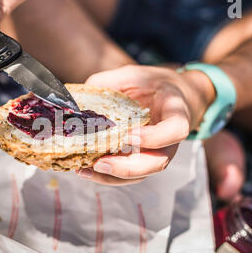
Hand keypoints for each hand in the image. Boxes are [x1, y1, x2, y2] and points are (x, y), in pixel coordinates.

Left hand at [77, 65, 214, 185]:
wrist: (166, 95)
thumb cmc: (151, 84)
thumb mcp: (132, 75)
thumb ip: (107, 83)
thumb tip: (75, 100)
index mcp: (175, 113)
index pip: (176, 130)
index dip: (154, 137)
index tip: (129, 135)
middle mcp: (170, 140)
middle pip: (159, 162)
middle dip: (128, 167)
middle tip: (101, 162)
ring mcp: (156, 153)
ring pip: (142, 175)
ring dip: (113, 176)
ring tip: (86, 169)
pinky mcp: (141, 160)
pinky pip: (129, 175)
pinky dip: (107, 176)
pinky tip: (86, 169)